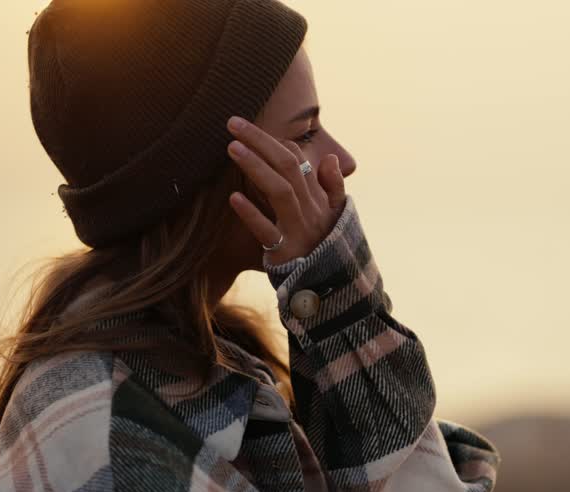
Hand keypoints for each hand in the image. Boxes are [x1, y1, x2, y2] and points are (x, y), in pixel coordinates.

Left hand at [225, 116, 346, 264]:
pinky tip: (233, 197)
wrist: (331, 289)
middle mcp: (310, 211)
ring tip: (232, 147)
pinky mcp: (284, 253)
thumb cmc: (328, 250)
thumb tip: (330, 158)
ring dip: (256, 167)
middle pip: (289, 167)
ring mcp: (297, 230)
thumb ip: (334, 187)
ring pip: (280, 191)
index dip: (277, 143)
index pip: (301, 162)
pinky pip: (267, 231)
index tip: (252, 133)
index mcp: (319, 201)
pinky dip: (251, 214)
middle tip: (233, 123)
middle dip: (261, 142)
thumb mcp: (337, 218)